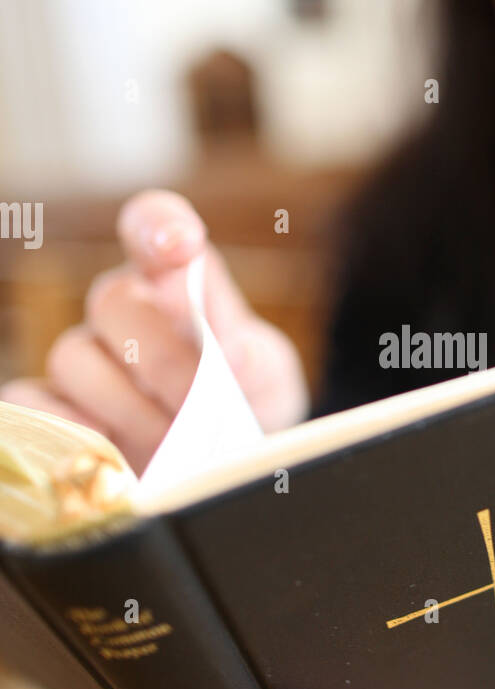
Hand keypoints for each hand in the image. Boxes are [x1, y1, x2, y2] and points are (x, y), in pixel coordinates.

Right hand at [0, 190, 308, 474]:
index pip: (152, 225)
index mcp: (175, 280)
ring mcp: (82, 358)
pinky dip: (66, 429)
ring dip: (128, 406)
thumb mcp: (268, 378)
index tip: (182, 244)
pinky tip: (107, 454)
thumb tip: (237, 356)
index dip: (159, 225)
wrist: (225, 463)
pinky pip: (31, 404)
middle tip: (199, 403)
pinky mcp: (53, 408)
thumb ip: (257, 361)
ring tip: (171, 443)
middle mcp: (121, 309)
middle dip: (161, 356)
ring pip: (73, 356)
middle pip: (112, 299)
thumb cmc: (243, 404)